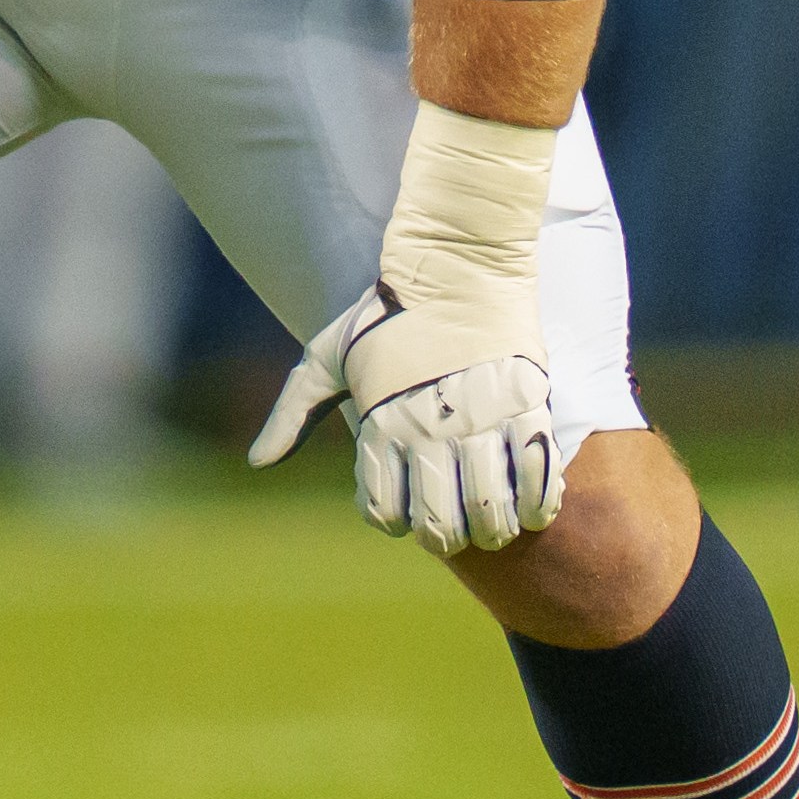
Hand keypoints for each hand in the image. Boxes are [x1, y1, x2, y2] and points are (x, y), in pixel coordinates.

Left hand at [249, 283, 562, 557]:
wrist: (454, 262)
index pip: (384, 512)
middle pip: (440, 524)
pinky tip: (532, 504)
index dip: (395, 520)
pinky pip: (540, 480)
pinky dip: (539, 505)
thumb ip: (292, 411)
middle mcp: (429, 429)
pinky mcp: (529, 405)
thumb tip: (257, 462)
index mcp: (380, 423)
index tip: (408, 507)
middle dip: (447, 536)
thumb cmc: (385, 311)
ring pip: (491, 512)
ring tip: (495, 523)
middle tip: (457, 528)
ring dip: (494, 529)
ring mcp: (482, 420)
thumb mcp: (326, 355)